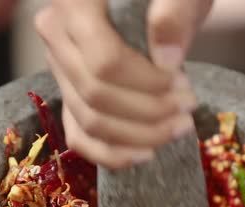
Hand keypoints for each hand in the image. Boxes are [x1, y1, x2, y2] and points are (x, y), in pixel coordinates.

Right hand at [35, 0, 212, 168]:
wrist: (147, 1)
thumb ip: (174, 12)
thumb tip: (167, 62)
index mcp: (75, 5)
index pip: (105, 62)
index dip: (147, 83)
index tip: (182, 85)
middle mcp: (56, 37)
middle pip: (96, 95)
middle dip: (148, 112)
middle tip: (187, 109)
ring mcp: (59, 70)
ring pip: (89, 121)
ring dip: (138, 136)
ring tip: (178, 128)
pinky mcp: (69, 94)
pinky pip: (79, 136)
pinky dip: (111, 153)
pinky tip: (145, 153)